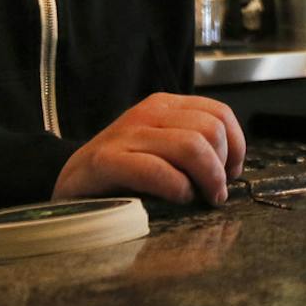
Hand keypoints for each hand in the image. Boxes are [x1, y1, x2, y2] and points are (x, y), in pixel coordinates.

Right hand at [52, 92, 245, 205]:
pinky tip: (178, 198)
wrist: (69, 183)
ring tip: (203, 199)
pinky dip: (176, 186)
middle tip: (216, 193)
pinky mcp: (106, 161)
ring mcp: (127, 134)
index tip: (232, 172)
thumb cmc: (123, 173)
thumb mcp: (162, 150)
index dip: (236, 145)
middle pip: (210, 130)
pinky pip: (156, 169)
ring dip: (207, 178)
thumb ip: (193, 149)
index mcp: (166, 106)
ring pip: (191, 146)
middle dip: (222, 166)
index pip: (219, 114)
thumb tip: (232, 169)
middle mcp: (148, 113)